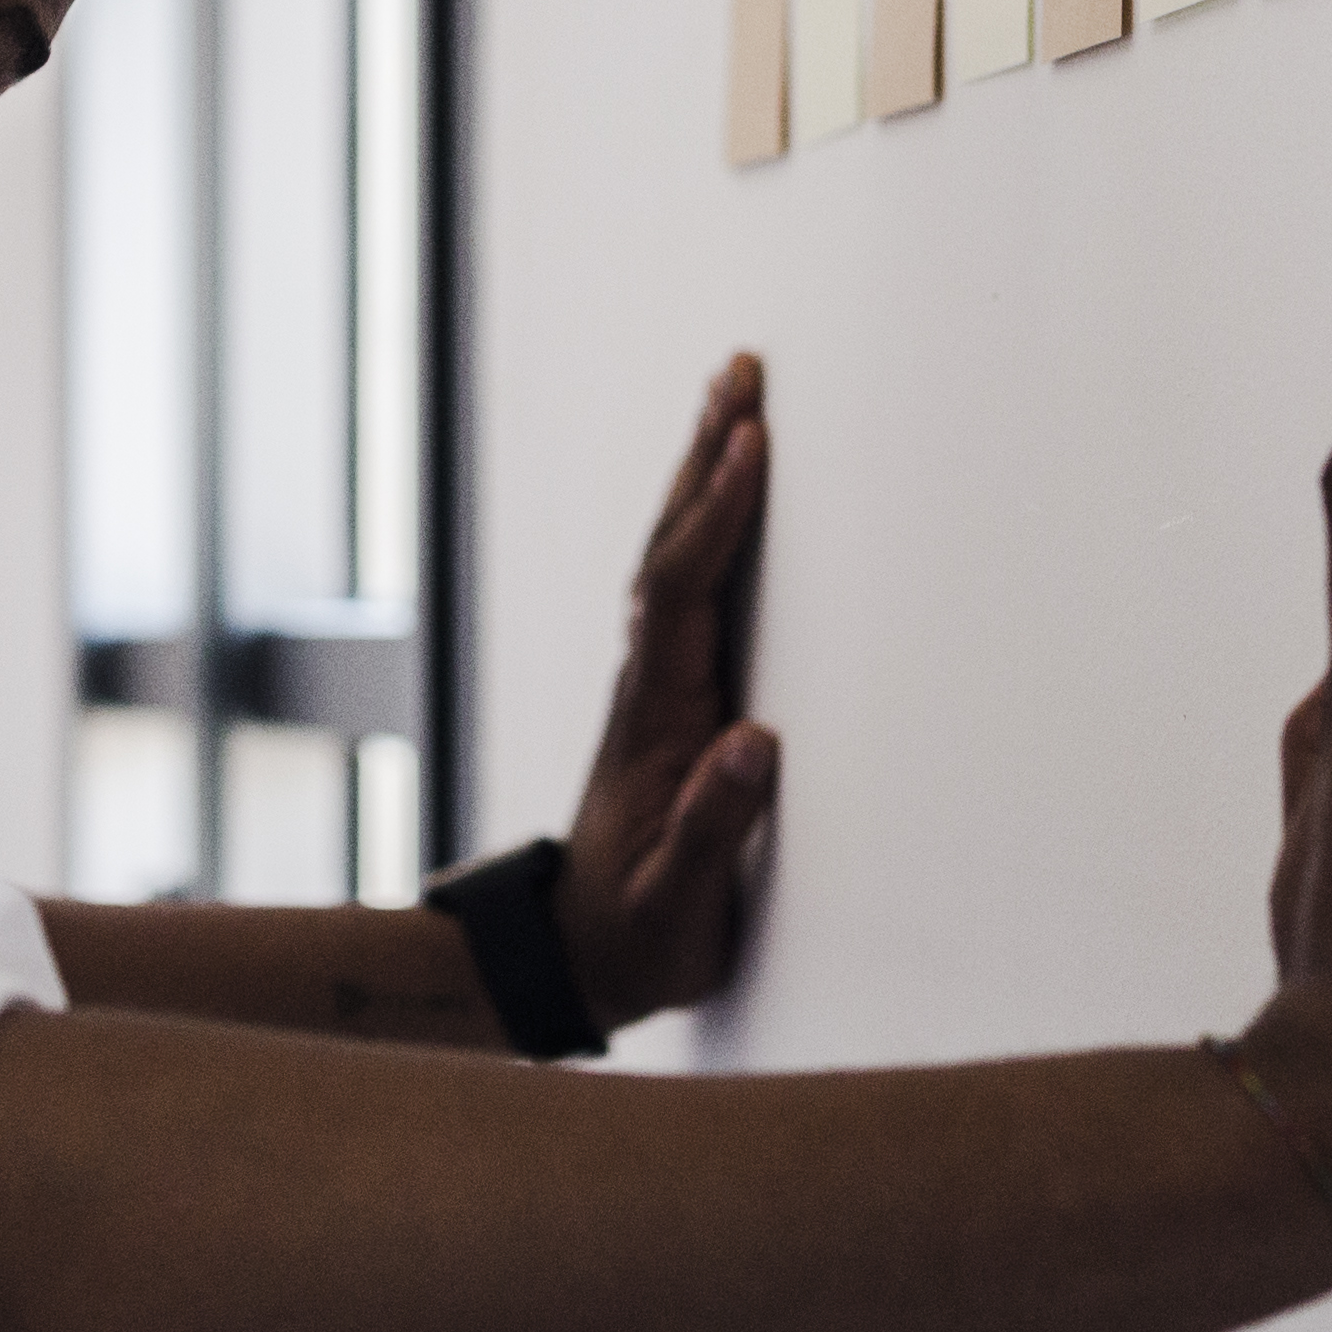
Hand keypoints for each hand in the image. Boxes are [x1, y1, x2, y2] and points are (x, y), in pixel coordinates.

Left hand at [556, 354, 782, 1032]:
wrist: (574, 959)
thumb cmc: (636, 937)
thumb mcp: (678, 906)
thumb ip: (714, 828)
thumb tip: (757, 742)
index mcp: (655, 723)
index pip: (682, 597)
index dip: (717, 519)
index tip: (750, 447)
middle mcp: (649, 687)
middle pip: (671, 550)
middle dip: (706, 459)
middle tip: (739, 372)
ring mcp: (655, 687)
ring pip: (675, 559)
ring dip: (702, 476)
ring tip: (734, 396)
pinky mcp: (670, 696)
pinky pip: (688, 586)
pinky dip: (707, 525)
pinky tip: (723, 489)